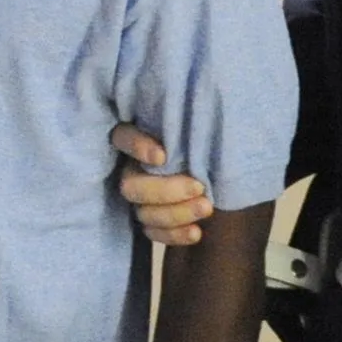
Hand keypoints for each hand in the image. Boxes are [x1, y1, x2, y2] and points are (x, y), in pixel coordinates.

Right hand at [110, 124, 212, 244]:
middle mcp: (129, 167)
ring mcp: (137, 196)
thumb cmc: (207, 142)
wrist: (218, 170)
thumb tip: (205, 106)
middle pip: (131, 185)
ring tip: (207, 208)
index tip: (162, 156)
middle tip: (199, 186)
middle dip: (166, 190)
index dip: (138, 147)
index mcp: (136, 138)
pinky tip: (196, 232)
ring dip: (176, 213)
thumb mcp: (200, 131)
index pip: (124, 138)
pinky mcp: (147, 219)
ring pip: (142, 212)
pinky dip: (174, 235)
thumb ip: (193, 128)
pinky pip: (152, 233)